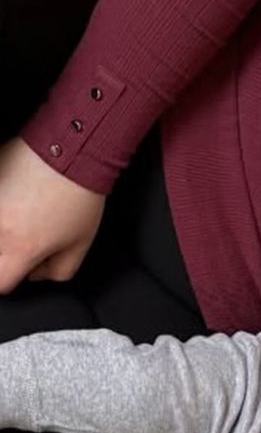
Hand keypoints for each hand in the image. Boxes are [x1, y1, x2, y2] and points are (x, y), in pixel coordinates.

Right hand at [0, 137, 104, 291]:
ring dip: (3, 232)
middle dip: (3, 257)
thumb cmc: (77, 194)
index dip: (10, 280)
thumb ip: (58, 270)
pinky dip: (1, 207)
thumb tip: (37, 273)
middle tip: (22, 242)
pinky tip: (12, 200)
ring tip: (21, 218)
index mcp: (20, 248)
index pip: (0, 284)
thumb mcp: (80, 243)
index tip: (18, 270)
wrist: (69, 148)